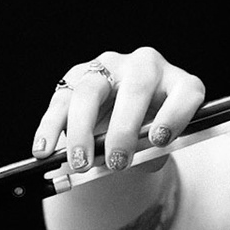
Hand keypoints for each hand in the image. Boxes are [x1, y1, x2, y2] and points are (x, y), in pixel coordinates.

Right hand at [32, 47, 208, 171]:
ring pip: (90, 91)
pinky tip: (44, 149)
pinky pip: (61, 99)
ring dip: (82, 130)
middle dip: (123, 129)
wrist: (125, 124)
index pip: (186, 91)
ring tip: (80, 163)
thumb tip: (123, 163)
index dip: (175, 114)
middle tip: (116, 162)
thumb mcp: (156, 148)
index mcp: (176, 83)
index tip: (159, 140)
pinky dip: (50, 127)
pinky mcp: (77, 75)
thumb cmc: (147, 136)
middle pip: (135, 89)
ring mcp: (109, 66)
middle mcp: (145, 66)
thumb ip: (147, 154)